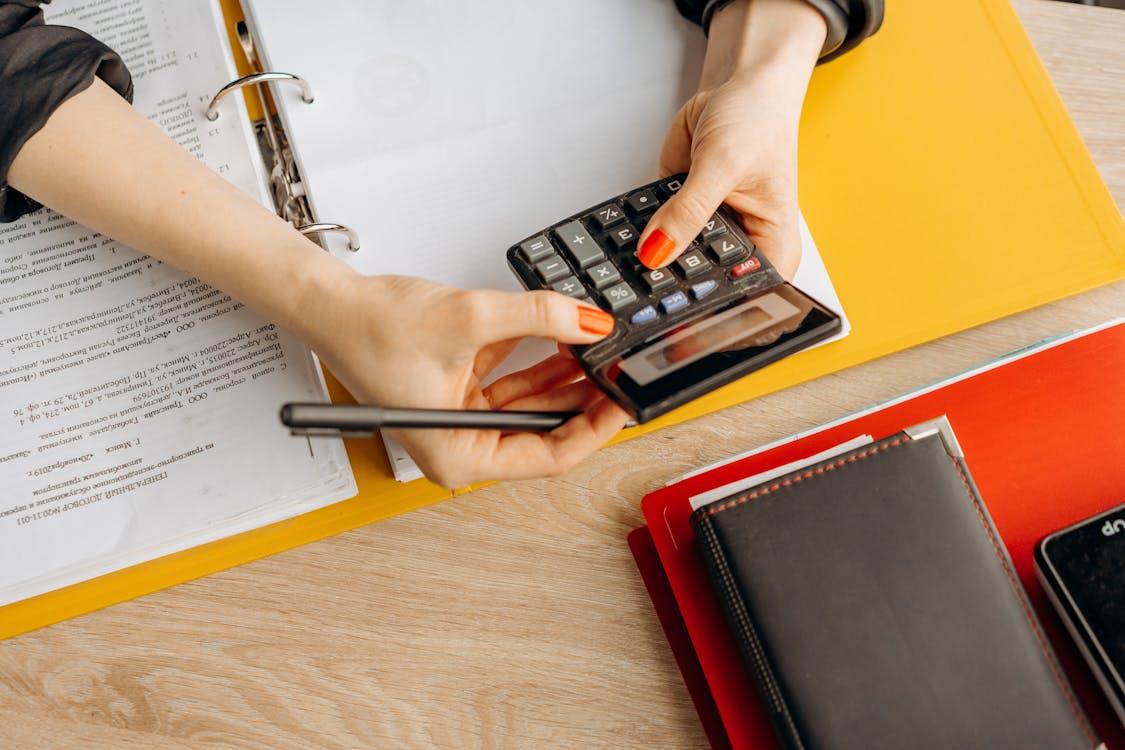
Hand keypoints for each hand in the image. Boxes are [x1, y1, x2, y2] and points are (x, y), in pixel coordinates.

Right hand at [302, 274, 628, 488]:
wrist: (330, 304)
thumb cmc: (371, 331)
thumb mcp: (469, 320)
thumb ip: (538, 318)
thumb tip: (590, 321)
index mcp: (460, 456)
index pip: (548, 457)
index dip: (593, 429)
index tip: (622, 402)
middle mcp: (462, 445)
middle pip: (544, 429)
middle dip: (584, 397)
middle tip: (620, 370)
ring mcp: (463, 418)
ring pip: (533, 403)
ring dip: (566, 375)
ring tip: (603, 348)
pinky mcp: (462, 391)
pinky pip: (515, 381)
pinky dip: (539, 359)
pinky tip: (568, 337)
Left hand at [636, 0, 826, 279]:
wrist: (738, 85)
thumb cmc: (757, 118)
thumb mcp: (723, 163)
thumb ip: (688, 211)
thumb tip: (656, 252)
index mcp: (772, 246)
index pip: (746, 294)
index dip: (714, 307)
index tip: (679, 314)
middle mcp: (739, 246)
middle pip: (704, 285)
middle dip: (672, 287)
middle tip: (642, 289)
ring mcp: (705, 232)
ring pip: (672, 263)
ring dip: (648, 261)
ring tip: (626, 264)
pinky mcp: (678, 216)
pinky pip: (652, 235)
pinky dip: (637, 234)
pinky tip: (622, 238)